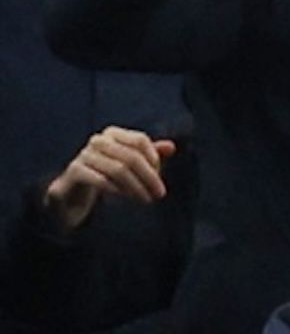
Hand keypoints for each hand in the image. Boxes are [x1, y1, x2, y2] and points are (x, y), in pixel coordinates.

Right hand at [40, 128, 175, 235]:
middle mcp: (97, 141)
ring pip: (118, 169)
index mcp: (112, 134)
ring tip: (145, 199)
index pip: (140, 140)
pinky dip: (117, 190)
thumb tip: (171, 147)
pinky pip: (100, 179)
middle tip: (159, 195)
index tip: (159, 176)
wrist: (74, 194)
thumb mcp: (131, 166)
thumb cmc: (108, 177)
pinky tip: (124, 198)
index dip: (154, 159)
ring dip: (136, 187)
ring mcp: (83, 155)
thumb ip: (150, 156)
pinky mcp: (74, 172)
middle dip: (149, 177)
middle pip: (131, 156)